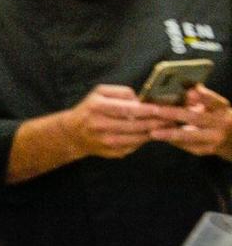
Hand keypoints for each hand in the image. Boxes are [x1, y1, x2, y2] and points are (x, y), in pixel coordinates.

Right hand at [59, 84, 182, 159]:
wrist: (73, 133)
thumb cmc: (91, 109)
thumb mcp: (99, 93)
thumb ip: (121, 92)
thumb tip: (141, 99)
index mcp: (97, 107)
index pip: (126, 109)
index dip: (146, 110)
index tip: (160, 109)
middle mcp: (100, 125)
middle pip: (135, 125)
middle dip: (156, 122)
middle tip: (172, 119)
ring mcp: (106, 141)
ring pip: (137, 138)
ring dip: (154, 132)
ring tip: (167, 127)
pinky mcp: (112, 153)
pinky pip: (134, 146)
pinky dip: (144, 140)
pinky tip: (151, 134)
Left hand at [151, 84, 231, 156]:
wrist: (229, 139)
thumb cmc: (213, 115)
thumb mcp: (211, 105)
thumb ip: (198, 97)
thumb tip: (179, 87)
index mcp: (221, 108)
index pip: (213, 101)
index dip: (202, 97)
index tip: (189, 91)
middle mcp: (221, 123)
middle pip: (196, 118)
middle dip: (174, 113)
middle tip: (154, 110)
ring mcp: (214, 139)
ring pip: (189, 136)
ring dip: (169, 133)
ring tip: (153, 131)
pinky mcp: (205, 150)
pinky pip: (185, 145)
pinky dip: (170, 140)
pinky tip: (156, 135)